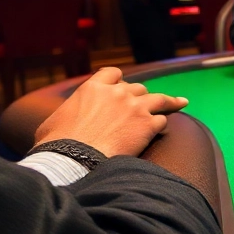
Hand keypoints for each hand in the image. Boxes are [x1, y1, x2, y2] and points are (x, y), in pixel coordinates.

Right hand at [34, 67, 187, 157]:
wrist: (74, 160)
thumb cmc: (57, 144)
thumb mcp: (54, 121)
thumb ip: (68, 112)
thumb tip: (64, 120)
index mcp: (93, 88)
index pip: (112, 73)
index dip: (118, 80)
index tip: (121, 85)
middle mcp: (117, 93)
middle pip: (136, 87)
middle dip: (138, 96)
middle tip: (141, 105)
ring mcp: (136, 107)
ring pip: (159, 98)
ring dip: (168, 101)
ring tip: (179, 102)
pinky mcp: (148, 124)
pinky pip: (162, 120)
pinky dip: (162, 124)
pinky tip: (164, 129)